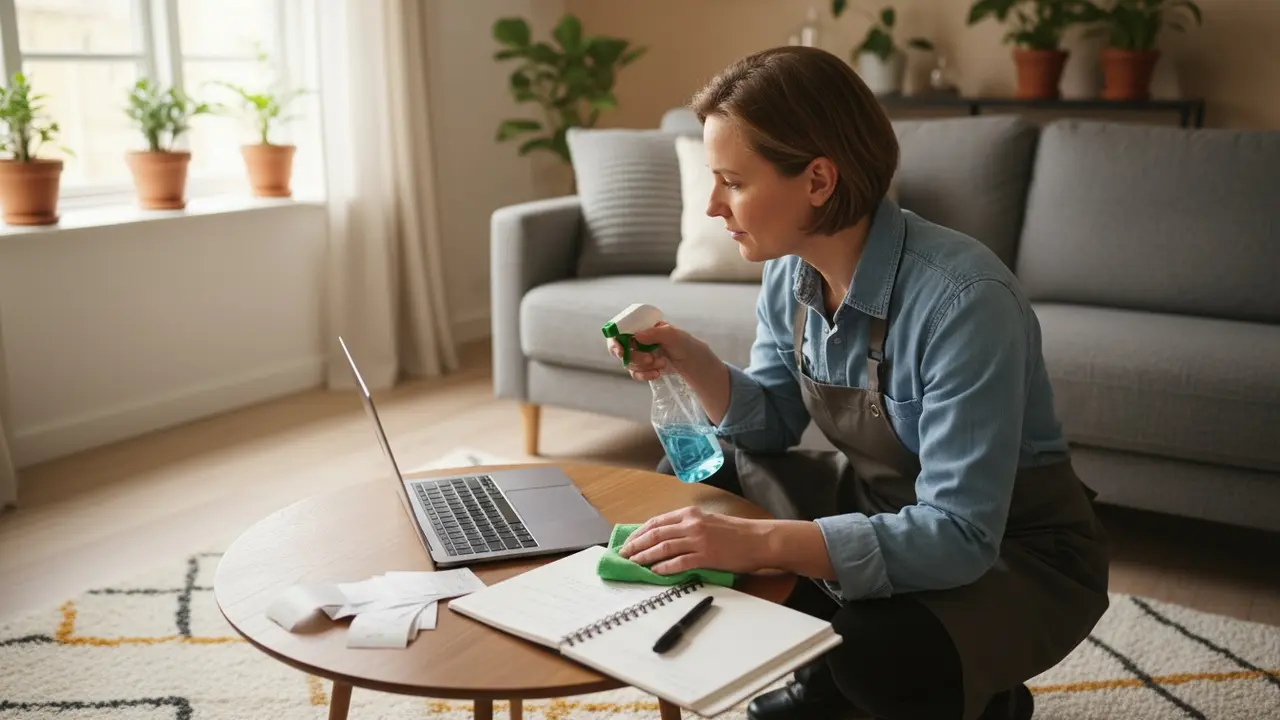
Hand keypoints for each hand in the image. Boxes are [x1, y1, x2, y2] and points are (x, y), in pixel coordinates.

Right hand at [605, 321, 704, 381]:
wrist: (692, 361)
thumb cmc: (683, 342)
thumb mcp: (672, 334)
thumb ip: (654, 333)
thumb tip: (635, 336)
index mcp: (640, 328)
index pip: (618, 332)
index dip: (614, 342)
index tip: (620, 351)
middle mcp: (636, 340)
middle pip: (621, 350)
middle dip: (634, 357)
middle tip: (649, 358)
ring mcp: (638, 354)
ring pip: (629, 364)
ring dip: (643, 366)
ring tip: (661, 363)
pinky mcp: (643, 367)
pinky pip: (635, 374)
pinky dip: (645, 375)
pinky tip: (657, 374)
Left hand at [619, 506, 768, 574]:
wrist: (758, 540)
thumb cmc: (735, 533)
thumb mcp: (707, 522)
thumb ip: (687, 527)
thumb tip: (663, 538)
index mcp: (690, 514)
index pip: (656, 522)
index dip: (639, 533)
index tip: (628, 541)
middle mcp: (691, 524)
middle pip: (655, 534)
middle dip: (636, 545)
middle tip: (624, 554)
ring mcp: (698, 540)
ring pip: (663, 548)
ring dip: (645, 556)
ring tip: (634, 563)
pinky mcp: (706, 556)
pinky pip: (679, 562)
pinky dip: (664, 567)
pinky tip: (655, 571)